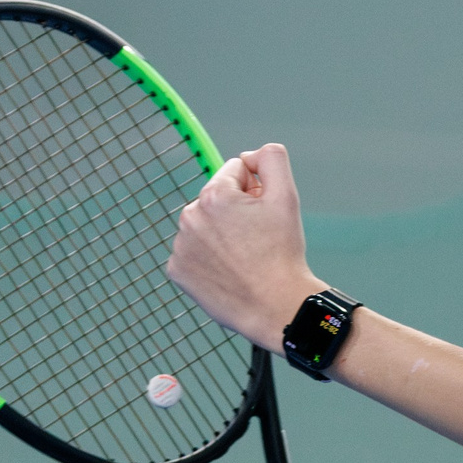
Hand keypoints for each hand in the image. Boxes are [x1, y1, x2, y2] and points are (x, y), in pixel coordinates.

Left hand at [167, 143, 322, 350]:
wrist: (274, 306)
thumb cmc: (282, 252)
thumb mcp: (286, 196)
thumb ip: (271, 159)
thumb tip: (248, 156)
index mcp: (213, 194)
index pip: (235, 172)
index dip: (256, 191)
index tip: (264, 217)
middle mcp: (189, 216)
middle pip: (217, 198)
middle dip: (236, 211)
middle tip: (257, 239)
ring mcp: (180, 246)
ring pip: (205, 226)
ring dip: (222, 234)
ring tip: (244, 258)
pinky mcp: (176, 271)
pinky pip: (193, 253)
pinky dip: (208, 259)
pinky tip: (227, 272)